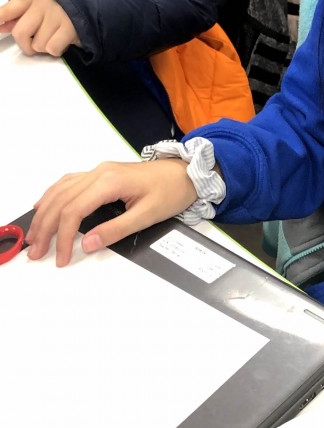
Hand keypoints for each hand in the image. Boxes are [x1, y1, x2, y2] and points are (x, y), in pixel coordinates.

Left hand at [0, 0, 79, 55]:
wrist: (88, 2)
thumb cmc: (57, 7)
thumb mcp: (36, 6)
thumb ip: (17, 16)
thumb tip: (0, 26)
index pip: (8, 9)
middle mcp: (41, 5)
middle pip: (20, 34)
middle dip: (25, 45)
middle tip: (33, 45)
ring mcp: (57, 16)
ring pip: (38, 45)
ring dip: (44, 47)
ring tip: (53, 38)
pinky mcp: (70, 27)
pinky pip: (52, 48)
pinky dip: (56, 50)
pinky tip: (61, 41)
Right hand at [26, 159, 197, 266]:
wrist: (186, 173)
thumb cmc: (171, 191)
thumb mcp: (147, 216)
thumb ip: (115, 230)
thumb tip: (87, 244)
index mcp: (109, 181)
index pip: (74, 210)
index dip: (63, 236)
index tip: (61, 256)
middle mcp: (99, 172)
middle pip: (61, 201)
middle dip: (45, 227)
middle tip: (36, 251)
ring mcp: (98, 171)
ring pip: (60, 190)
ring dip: (44, 213)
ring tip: (34, 235)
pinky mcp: (101, 174)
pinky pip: (68, 183)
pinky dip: (52, 196)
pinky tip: (44, 206)